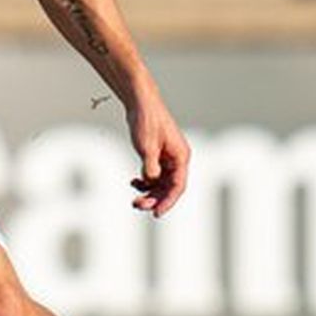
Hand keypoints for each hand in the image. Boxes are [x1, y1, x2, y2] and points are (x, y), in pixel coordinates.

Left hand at [126, 93, 190, 217]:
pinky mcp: (157, 155)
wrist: (140, 102)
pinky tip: (134, 182)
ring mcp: (167, 157)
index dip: (168, 201)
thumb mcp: (146, 145)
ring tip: (134, 199)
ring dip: (149, 192)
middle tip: (137, 205)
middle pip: (169, 187)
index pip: (178, 186)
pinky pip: (154, 174)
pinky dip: (145, 181)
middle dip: (155, 199)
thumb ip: (150, 165)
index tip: (156, 213)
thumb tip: (151, 181)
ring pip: (161, 183)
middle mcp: (177, 159)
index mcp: (181, 157)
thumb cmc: (146, 120)